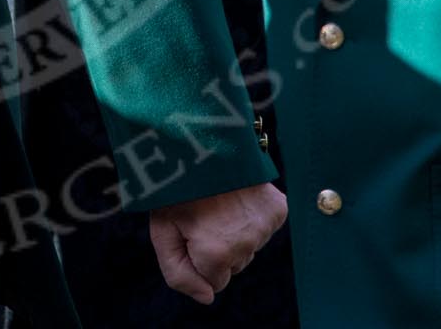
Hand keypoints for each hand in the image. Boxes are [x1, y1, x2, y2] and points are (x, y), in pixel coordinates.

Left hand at [146, 182, 287, 304]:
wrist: (201, 141)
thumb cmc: (176, 188)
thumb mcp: (162, 231)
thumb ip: (178, 274)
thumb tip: (207, 297)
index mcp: (216, 254)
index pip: (215, 283)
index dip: (198, 259)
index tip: (190, 231)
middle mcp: (247, 245)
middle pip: (234, 266)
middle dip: (218, 247)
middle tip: (203, 214)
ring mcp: (265, 226)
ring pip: (250, 248)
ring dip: (235, 232)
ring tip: (218, 202)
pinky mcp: (278, 209)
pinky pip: (264, 229)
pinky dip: (252, 218)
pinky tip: (236, 197)